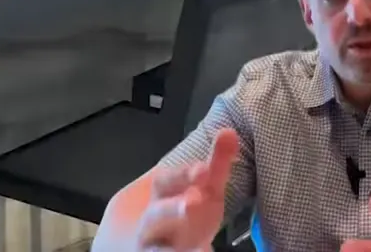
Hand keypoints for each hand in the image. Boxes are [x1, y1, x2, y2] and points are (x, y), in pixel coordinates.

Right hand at [135, 128, 238, 250]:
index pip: (169, 180)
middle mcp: (153, 221)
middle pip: (158, 214)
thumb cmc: (180, 211)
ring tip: (200, 250)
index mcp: (162, 194)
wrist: (140, 242)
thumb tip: (230, 132)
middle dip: (173, 208)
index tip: (204, 171)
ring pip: (155, 248)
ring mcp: (153, 246)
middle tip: (193, 203)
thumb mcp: (203, 188)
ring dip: (170, 249)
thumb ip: (217, 162)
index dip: (185, 175)